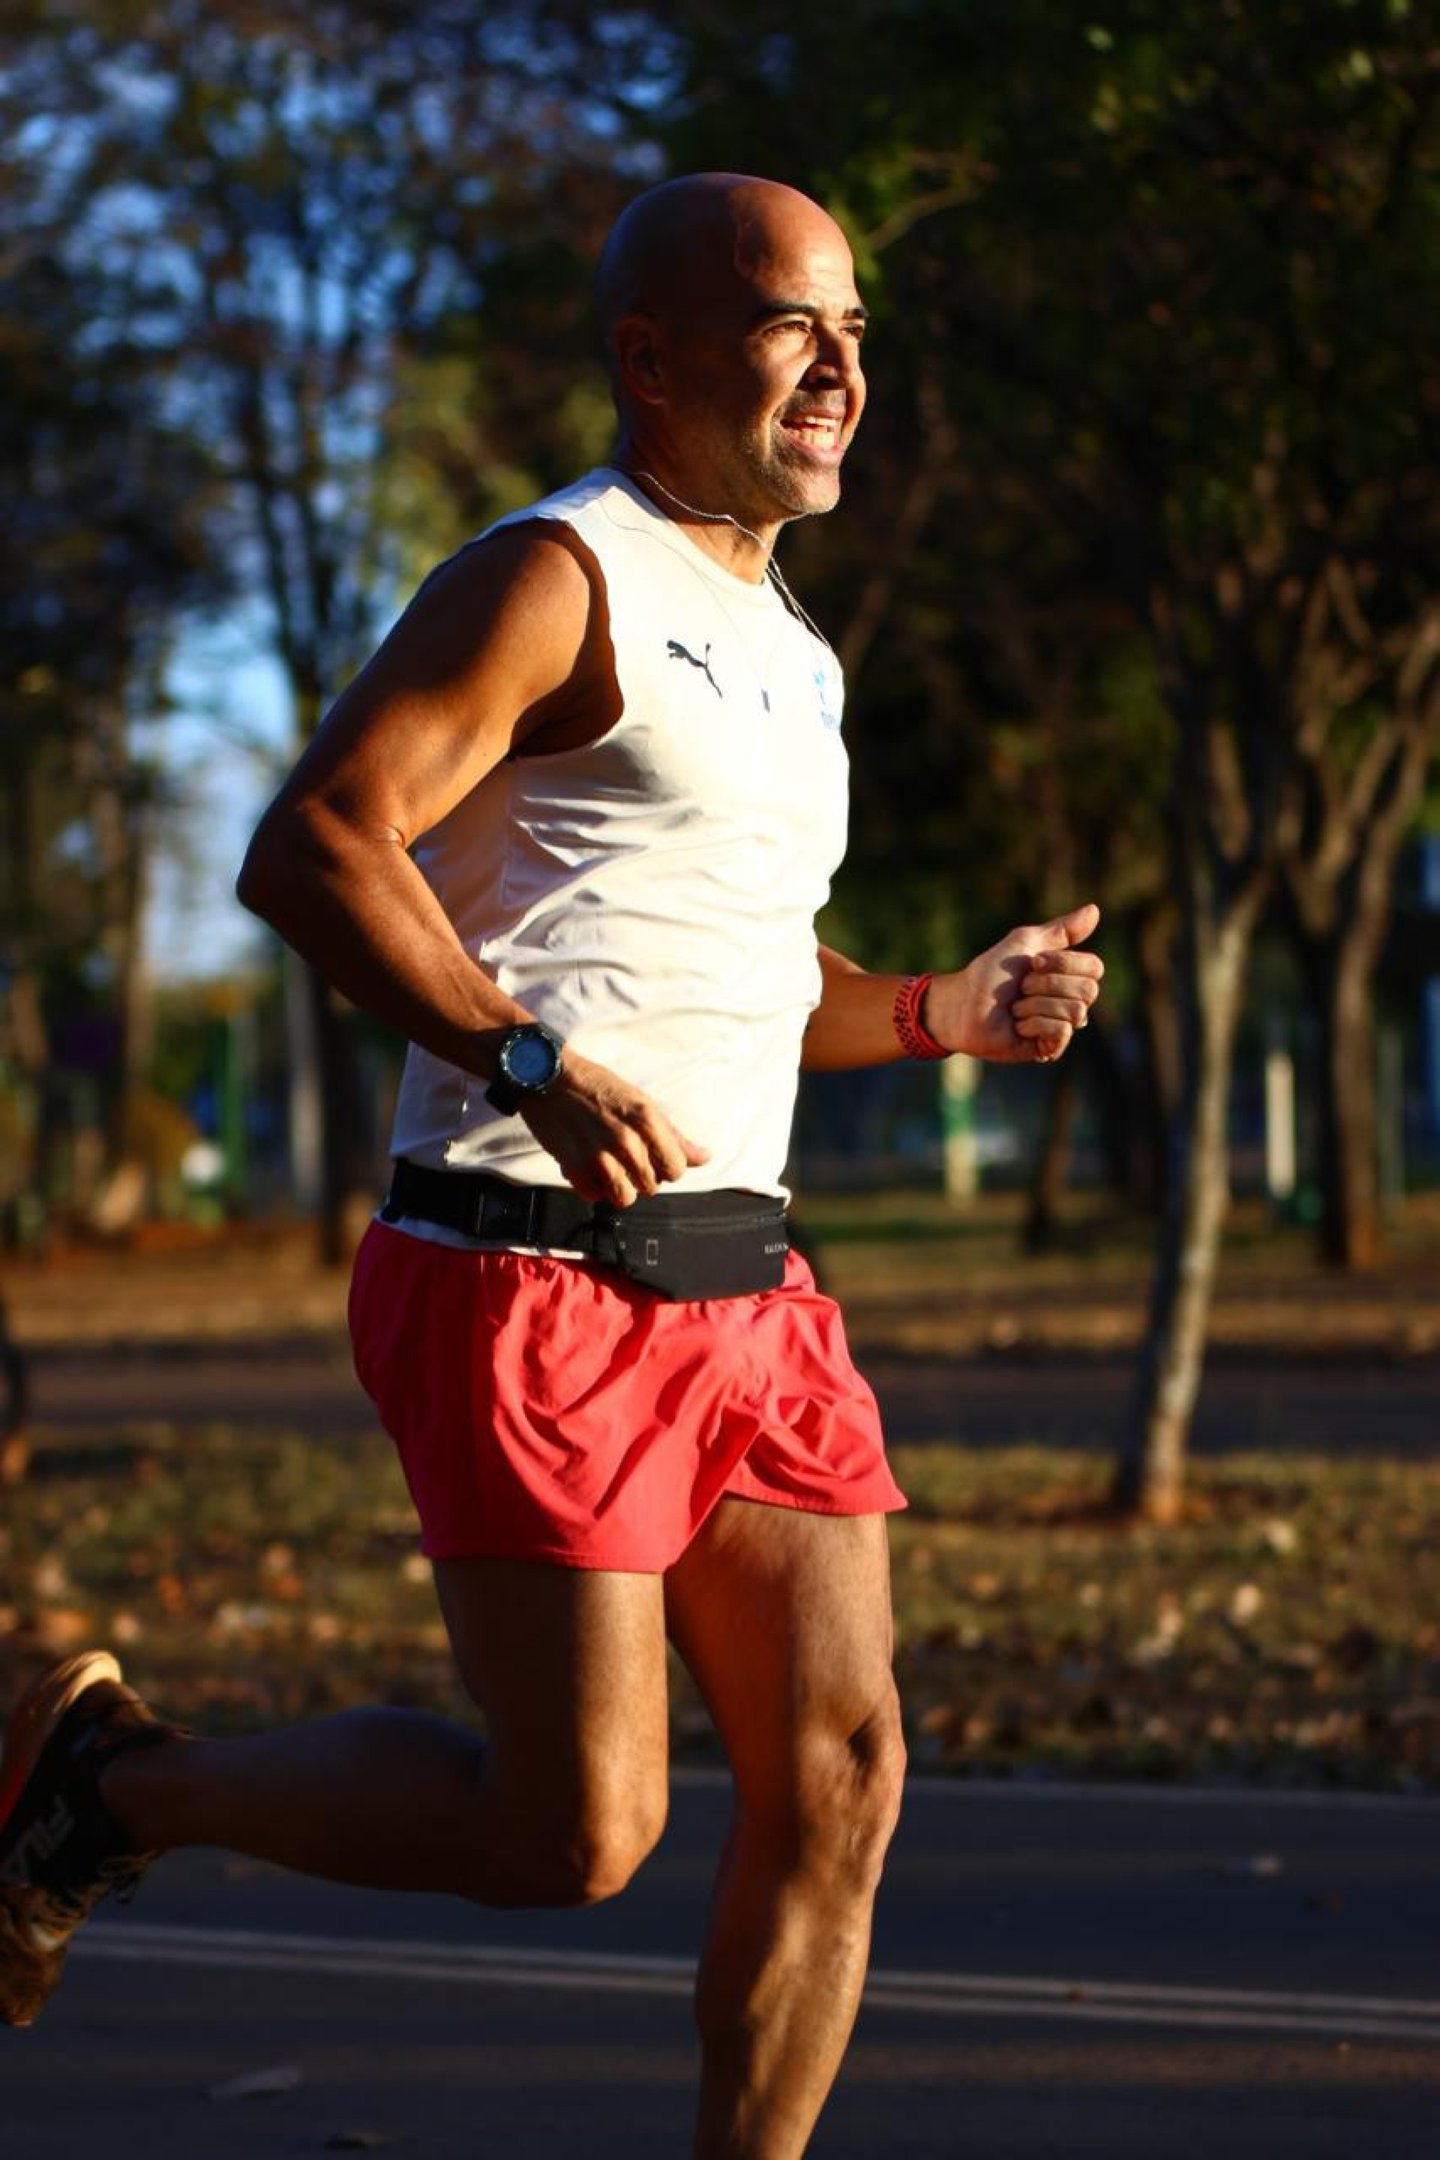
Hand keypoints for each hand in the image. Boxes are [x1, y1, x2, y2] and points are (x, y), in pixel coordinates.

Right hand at [520, 1049, 709, 1205]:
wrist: (548, 1078)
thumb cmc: (597, 1086)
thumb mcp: (641, 1103)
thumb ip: (673, 1135)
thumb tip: (704, 1158)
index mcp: (647, 1121)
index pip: (677, 1169)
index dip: (668, 1166)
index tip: (655, 1157)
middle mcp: (626, 1141)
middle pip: (652, 1186)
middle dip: (643, 1176)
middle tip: (627, 1157)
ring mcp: (599, 1158)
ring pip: (625, 1198)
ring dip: (620, 1186)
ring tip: (610, 1166)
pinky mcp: (573, 1169)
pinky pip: (595, 1196)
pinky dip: (594, 1187)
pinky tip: (589, 1166)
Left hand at [924, 902, 1103, 1064]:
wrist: (963, 1003)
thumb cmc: (991, 973)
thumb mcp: (1026, 942)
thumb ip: (1062, 930)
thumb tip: (1096, 909)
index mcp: (1069, 976)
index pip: (1095, 968)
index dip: (1064, 962)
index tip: (1034, 962)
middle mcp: (1069, 1001)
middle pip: (1088, 991)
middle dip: (1047, 984)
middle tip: (1021, 988)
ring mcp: (1061, 1027)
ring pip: (1074, 1012)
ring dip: (1035, 1005)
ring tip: (1015, 1009)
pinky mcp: (1049, 1049)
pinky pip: (1061, 1032)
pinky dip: (1033, 1023)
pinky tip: (1017, 1026)